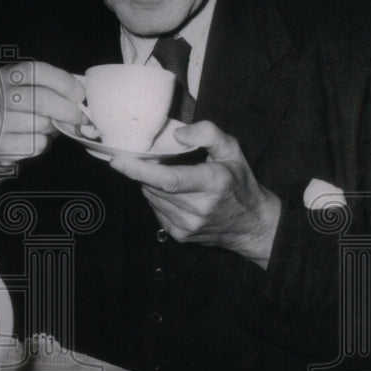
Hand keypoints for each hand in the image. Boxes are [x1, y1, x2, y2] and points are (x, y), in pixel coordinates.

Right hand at [0, 61, 85, 165]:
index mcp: (2, 76)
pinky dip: (44, 143)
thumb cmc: (18, 114)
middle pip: (40, 98)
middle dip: (67, 109)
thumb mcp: (28, 92)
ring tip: (50, 128)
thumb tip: (81, 97)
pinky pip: (35, 143)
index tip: (80, 94)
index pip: (35, 71)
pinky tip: (37, 139)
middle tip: (81, 117)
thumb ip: (50, 88)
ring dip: (53, 128)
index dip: (62, 81)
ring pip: (40, 123)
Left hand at [109, 121, 280, 268]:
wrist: (252, 225)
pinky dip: (157, 197)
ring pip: (151, 198)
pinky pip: (156, 210)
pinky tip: (173, 193)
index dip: (139, 170)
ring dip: (151, 184)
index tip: (117, 160)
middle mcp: (198, 208)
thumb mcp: (233, 151)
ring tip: (168, 175)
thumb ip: (208, 134)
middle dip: (146, 170)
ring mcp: (187, 226)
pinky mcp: (180, 235)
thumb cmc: (240, 183)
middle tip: (152, 158)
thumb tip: (178, 134)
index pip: (168, 179)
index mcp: (212, 184)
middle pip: (154, 186)